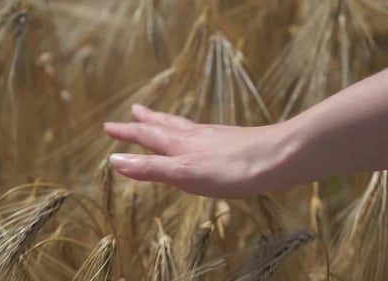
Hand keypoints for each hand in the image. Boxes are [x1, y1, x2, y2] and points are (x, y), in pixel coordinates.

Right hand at [104, 104, 297, 196]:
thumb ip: (151, 168)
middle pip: (165, 125)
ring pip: (184, 127)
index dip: (127, 133)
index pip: (147, 136)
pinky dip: (191, 133)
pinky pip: (202, 134)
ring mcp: (215, 138)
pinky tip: (201, 137)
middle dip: (146, 120)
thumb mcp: (185, 173)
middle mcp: (196, 137)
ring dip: (167, 123)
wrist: (279, 158)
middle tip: (134, 110)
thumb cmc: (233, 168)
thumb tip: (114, 161)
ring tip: (160, 118)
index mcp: (181, 145)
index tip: (108, 127)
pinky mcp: (232, 143)